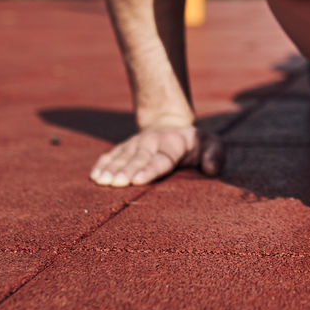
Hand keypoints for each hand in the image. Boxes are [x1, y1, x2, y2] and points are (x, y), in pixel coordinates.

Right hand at [90, 124, 224, 186]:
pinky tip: (94, 175)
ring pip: (122, 157)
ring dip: (111, 169)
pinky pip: (112, 155)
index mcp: (174, 144)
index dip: (149, 169)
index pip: (161, 159)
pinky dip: (103, 164)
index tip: (138, 180)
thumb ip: (215, 155)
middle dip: (126, 171)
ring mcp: (136, 144)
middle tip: (115, 183)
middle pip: (138, 159)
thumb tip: (210, 169)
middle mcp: (152, 142)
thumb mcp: (212, 145)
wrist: (171, 126)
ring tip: (101, 180)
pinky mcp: (124, 148)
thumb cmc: (194, 144)